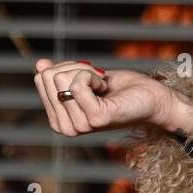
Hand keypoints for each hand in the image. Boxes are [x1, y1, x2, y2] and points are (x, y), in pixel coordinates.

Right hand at [33, 59, 170, 135]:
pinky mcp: (94, 118)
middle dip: (77, 69)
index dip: (68, 69)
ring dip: (89, 73)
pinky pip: (79, 84)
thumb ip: (62, 76)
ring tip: (105, 87)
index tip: (88, 79)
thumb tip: (39, 65)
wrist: (153, 98)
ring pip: (64, 79)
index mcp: (58, 119)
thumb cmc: (121, 88)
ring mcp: (79, 125)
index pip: (42, 78)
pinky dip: (95, 77)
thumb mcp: (85, 79)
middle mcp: (64, 127)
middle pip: (50, 77)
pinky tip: (107, 88)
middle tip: (98, 81)